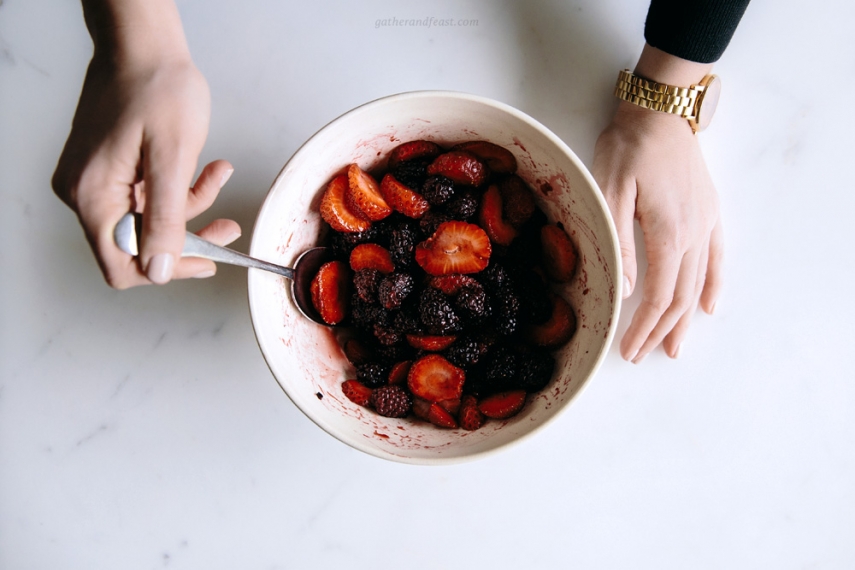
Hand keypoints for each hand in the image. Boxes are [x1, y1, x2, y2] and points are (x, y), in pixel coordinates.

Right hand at [52, 0, 239, 287]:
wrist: (144, 46)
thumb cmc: (157, 87)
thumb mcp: (172, 156)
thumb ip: (166, 218)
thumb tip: (158, 269)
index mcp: (93, 196)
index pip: (122, 264)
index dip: (166, 269)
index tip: (206, 260)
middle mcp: (85, 194)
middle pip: (137, 245)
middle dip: (188, 237)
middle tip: (225, 229)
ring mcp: (95, 182)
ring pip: (148, 221)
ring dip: (190, 206)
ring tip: (218, 176)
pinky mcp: (109, 171)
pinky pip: (146, 198)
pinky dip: (179, 189)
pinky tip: (207, 169)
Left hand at [593, 69, 722, 362]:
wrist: (660, 111)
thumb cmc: (629, 147)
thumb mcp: (610, 192)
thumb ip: (621, 243)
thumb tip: (629, 289)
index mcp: (668, 233)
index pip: (658, 296)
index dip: (644, 328)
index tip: (629, 349)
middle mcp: (694, 233)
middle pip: (679, 297)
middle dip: (660, 331)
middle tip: (641, 355)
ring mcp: (706, 223)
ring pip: (698, 282)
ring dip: (685, 318)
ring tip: (674, 347)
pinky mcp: (709, 212)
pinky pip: (717, 256)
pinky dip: (713, 284)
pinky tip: (709, 306)